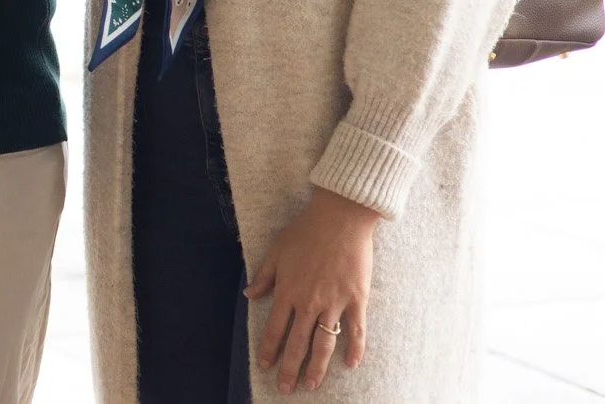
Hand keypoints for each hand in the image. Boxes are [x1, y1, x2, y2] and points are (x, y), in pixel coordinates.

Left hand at [249, 187, 378, 392]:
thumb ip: (263, 276)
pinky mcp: (356, 299)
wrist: (339, 218)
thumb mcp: (276, 251)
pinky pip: (356, 330)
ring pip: (324, 343)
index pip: (275, 329)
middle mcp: (308, 302)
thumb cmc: (305, 231)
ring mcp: (334, 303)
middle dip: (289, 368)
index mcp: (287, 291)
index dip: (269, 350)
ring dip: (317, 367)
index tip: (265, 366)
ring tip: (311, 384)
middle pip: (297, 343)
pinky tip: (351, 365)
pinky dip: (355, 349)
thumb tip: (248, 295)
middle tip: (286, 388)